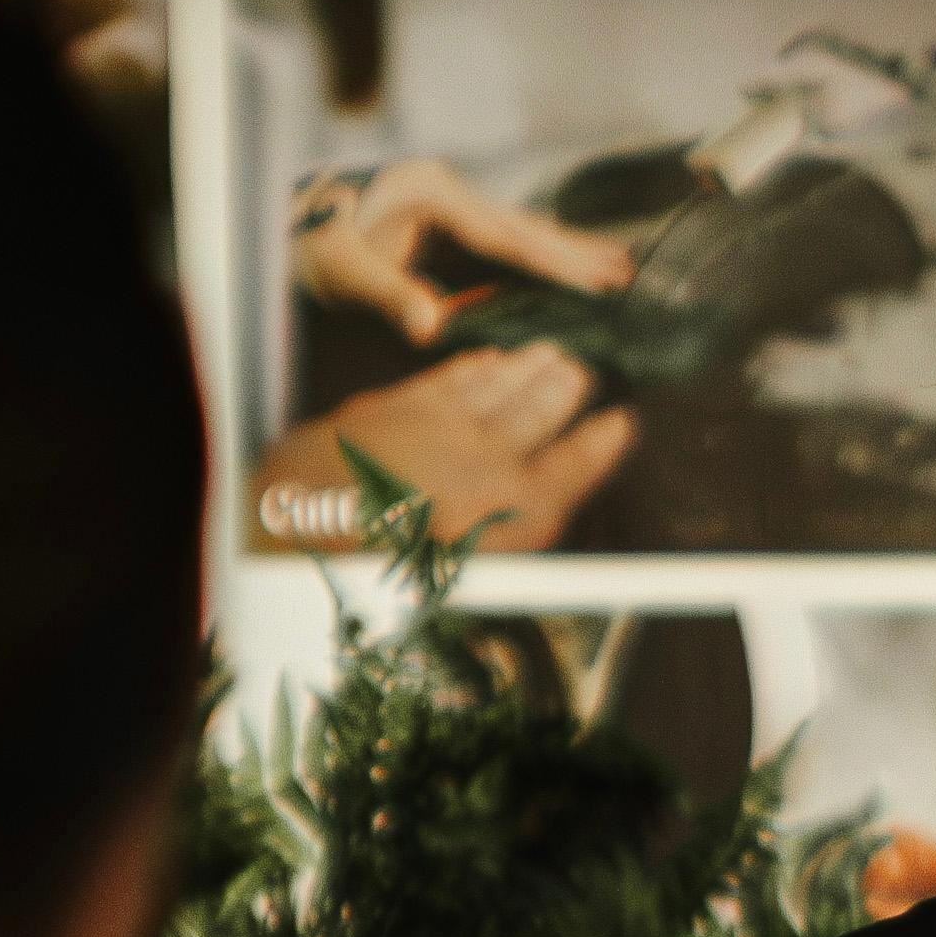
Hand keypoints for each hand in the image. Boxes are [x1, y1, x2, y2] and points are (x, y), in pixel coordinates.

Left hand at [248, 346, 636, 552]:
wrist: (312, 521)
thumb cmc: (395, 571)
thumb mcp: (474, 581)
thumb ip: (520, 539)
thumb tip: (545, 515)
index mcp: (521, 509)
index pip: (579, 464)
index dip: (605, 442)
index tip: (623, 424)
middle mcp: (493, 458)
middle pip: (543, 411)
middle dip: (568, 388)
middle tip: (583, 371)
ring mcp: (448, 423)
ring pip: (502, 386)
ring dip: (529, 368)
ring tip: (551, 355)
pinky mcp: (404, 405)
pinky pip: (454, 378)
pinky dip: (477, 366)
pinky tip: (489, 360)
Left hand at [288, 157, 635, 344]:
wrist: (284, 225)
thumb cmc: (312, 246)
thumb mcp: (344, 272)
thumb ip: (390, 296)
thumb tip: (428, 326)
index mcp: (432, 195)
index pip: (505, 235)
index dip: (553, 261)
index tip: (596, 282)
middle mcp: (447, 192)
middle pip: (523, 227)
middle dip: (575, 252)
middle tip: (627, 272)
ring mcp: (447, 204)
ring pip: (517, 231)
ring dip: (563, 252)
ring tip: (613, 267)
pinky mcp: (444, 224)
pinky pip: (499, 244)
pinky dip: (534, 258)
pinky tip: (563, 269)